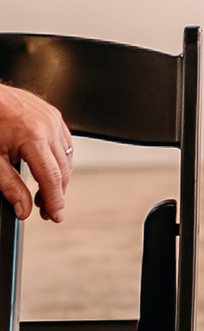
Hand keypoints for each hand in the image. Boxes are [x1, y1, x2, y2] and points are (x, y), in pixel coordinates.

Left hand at [0, 86, 71, 226]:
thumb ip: (10, 187)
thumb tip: (24, 210)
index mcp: (34, 137)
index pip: (52, 178)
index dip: (55, 201)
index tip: (56, 217)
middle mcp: (49, 126)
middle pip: (63, 169)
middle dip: (56, 193)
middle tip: (45, 211)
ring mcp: (53, 118)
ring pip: (67, 157)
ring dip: (58, 178)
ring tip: (42, 193)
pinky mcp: (52, 114)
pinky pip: (64, 142)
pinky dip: (58, 159)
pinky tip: (45, 169)